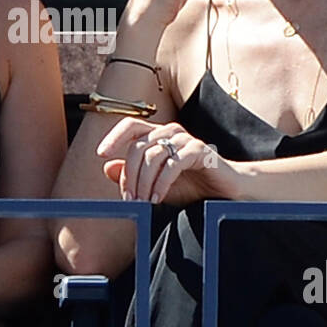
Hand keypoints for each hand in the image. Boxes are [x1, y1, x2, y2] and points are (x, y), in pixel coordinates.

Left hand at [96, 117, 235, 205]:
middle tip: (130, 199)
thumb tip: (106, 167)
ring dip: (143, 182)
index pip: (130, 125)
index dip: (114, 136)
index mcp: (158, 135)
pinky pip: (172, 164)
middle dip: (129, 176)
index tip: (101, 153)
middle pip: (138, 147)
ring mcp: (185, 139)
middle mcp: (170, 132)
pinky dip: (161, 183)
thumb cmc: (191, 185)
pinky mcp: (199, 150)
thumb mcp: (156, 183)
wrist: (226, 191)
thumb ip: (133, 175)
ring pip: (152, 156)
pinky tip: (158, 198)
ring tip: (144, 201)